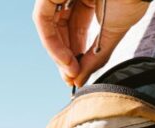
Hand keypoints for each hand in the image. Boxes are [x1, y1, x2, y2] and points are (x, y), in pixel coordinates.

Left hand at [33, 0, 149, 86]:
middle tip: (72, 78)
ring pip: (49, 27)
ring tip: (71, 72)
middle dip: (64, 56)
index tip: (77, 75)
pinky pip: (42, 20)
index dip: (74, 53)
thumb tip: (79, 81)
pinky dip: (51, 43)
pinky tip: (65, 60)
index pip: (74, 29)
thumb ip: (95, 58)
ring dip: (57, 54)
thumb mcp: (112, 33)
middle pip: (60, 29)